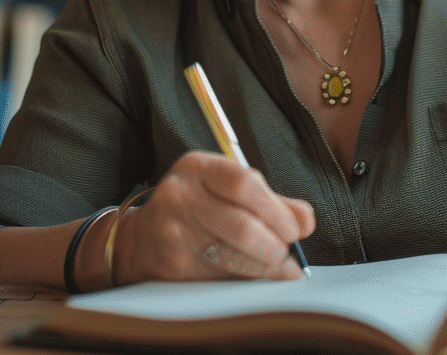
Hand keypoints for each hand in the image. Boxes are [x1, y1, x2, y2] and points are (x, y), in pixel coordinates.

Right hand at [109, 151, 313, 284]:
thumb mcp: (226, 189)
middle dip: (276, 245)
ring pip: (233, 256)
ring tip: (280, 267)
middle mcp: (180, 196)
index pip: (244, 183)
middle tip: (289, 253)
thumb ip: (271, 200)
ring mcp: (172, 232)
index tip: (296, 230)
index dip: (277, 210)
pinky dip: (247, 279)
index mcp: (197, 167)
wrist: (141, 238)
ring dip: (266, 266)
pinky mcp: (171, 264)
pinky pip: (220, 276)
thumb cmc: (196, 207)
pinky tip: (258, 278)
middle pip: (242, 225)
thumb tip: (306, 221)